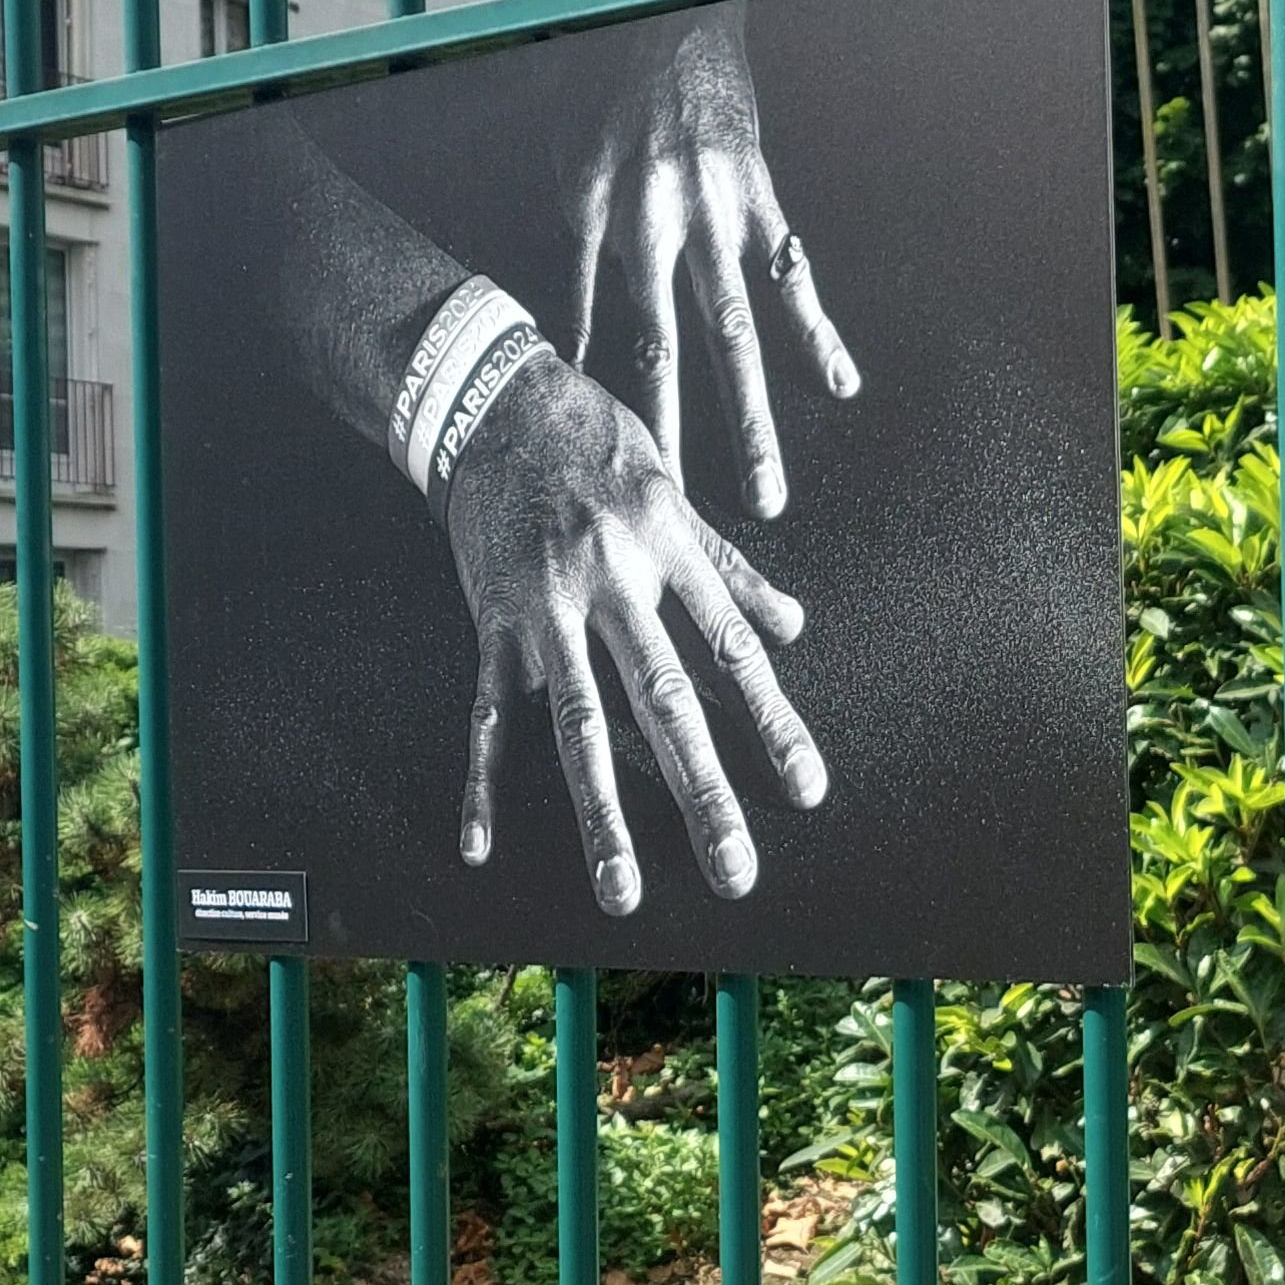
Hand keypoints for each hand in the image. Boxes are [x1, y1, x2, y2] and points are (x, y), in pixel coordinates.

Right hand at [439, 348, 828, 911]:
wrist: (493, 398)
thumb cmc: (596, 443)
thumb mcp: (677, 493)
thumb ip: (732, 571)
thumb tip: (792, 629)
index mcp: (669, 553)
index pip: (732, 657)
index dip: (773, 725)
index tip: (804, 790)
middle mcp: (613, 585)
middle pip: (664, 704)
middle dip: (701, 791)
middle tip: (734, 869)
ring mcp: (545, 608)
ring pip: (578, 723)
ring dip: (599, 812)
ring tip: (620, 886)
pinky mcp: (490, 619)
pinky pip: (486, 711)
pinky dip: (480, 780)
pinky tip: (480, 842)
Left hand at [565, 9, 857, 515]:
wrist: (671, 25)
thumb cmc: (609, 103)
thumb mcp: (565, 170)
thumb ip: (572, 253)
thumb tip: (558, 340)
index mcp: (596, 217)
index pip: (589, 330)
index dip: (591, 399)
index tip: (596, 464)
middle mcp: (655, 223)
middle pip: (663, 351)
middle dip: (671, 437)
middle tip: (677, 507)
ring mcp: (716, 216)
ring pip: (735, 335)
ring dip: (752, 420)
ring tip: (767, 491)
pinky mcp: (762, 202)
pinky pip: (793, 277)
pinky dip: (819, 332)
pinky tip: (842, 383)